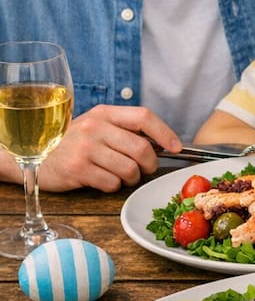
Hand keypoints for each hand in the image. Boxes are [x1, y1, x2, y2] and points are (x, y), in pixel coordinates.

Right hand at [26, 105, 178, 191]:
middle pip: (142, 148)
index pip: (144, 117)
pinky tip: (103, 181)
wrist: (33, 154)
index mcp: (104, 113)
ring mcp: (85, 148)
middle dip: (151, 164)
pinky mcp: (77, 170)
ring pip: (130, 169)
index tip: (176, 147)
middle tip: (145, 169)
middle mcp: (95, 127)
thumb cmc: (72, 142)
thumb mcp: (95, 126)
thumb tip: (162, 142)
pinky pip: (112, 183)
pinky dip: (114, 186)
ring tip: (122, 176)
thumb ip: (123, 129)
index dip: (165, 132)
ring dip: (132, 178)